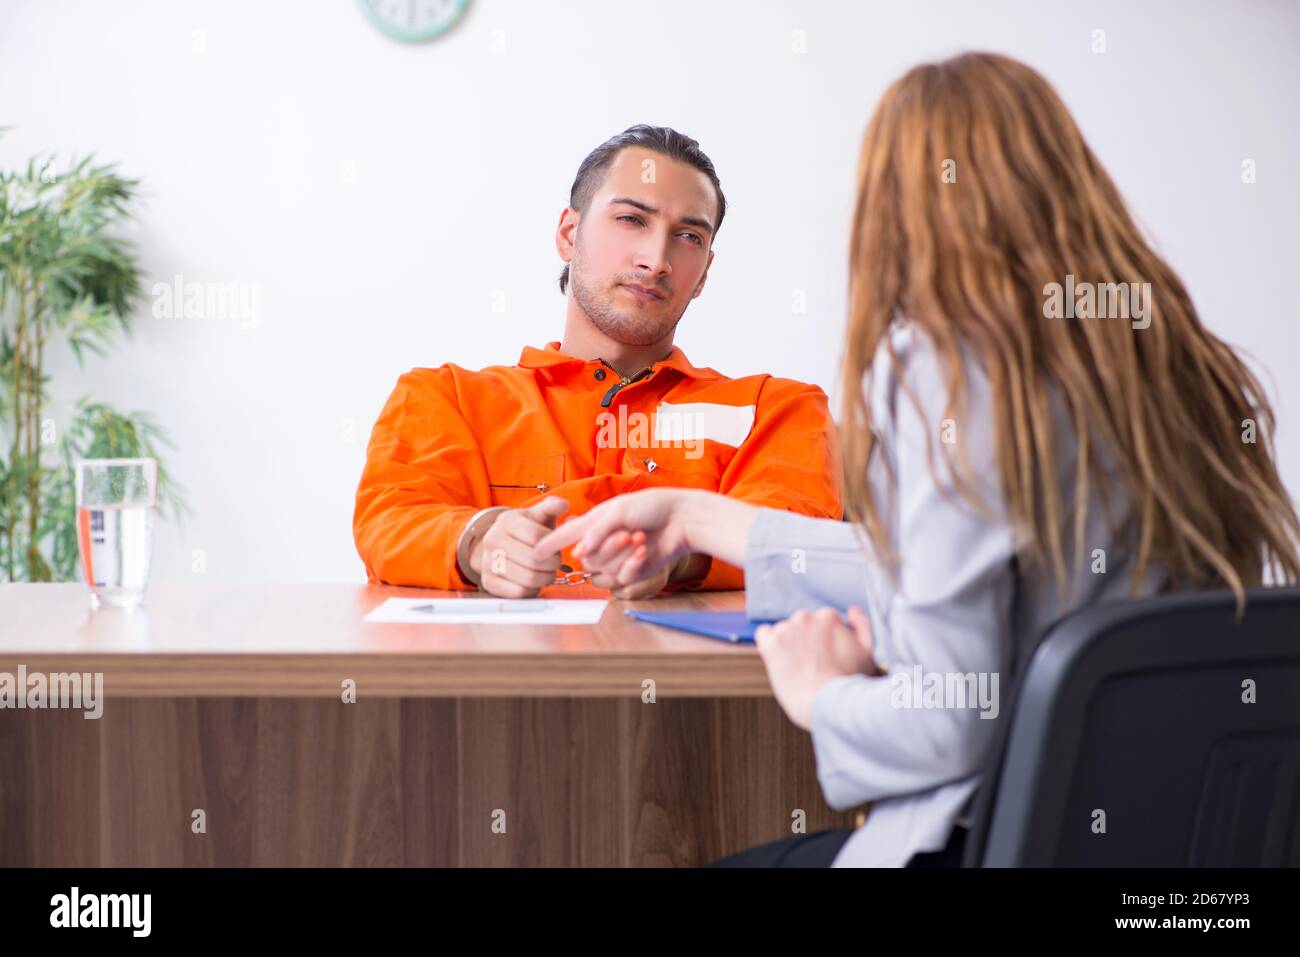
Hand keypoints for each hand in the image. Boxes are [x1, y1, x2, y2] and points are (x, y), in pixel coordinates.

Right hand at [471, 497, 568, 597]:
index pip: (535, 536)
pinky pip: (518, 592)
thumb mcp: (536, 515)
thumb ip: (551, 508)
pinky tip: (534, 581)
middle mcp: (493, 540)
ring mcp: (488, 562)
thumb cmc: (524, 530)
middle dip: (552, 564)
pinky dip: (532, 589)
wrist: (496, 545)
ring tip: (547, 572)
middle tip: (555, 563)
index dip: (552, 545)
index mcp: (507, 522)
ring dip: (545, 578)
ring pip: (528, 578)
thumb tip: (563, 504)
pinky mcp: (488, 582)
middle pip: (533, 560)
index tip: (557, 548)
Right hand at [533, 488, 693, 583]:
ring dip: (622, 556)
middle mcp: (602, 542)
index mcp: (594, 523)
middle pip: (587, 559)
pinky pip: (622, 578)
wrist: (681, 519)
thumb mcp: (618, 511)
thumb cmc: (650, 507)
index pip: (566, 535)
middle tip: (628, 533)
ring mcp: (617, 558)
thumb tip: (576, 555)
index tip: (534, 551)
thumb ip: (594, 532)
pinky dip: (634, 564)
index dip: (550, 543)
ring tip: (641, 539)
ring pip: (603, 572)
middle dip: (608, 547)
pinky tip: (645, 551)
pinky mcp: (633, 571)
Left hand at [754, 606, 882, 730]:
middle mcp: (805, 617)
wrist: (825, 705)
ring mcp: (785, 630)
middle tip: (814, 662)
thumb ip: (862, 626)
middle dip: (807, 639)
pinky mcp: (769, 644)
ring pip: (785, 630)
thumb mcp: (868, 652)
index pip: (824, 621)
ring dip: (789, 642)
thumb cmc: (848, 682)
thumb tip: (852, 610)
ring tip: (800, 666)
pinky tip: (778, 657)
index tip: (828, 656)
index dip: (826, 640)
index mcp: (828, 616)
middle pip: (803, 624)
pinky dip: (769, 643)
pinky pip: (763, 634)